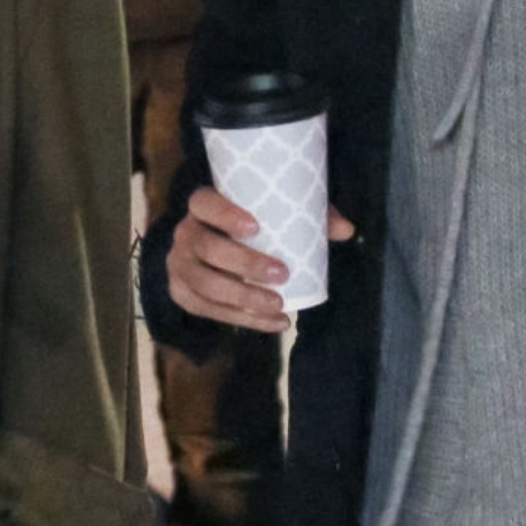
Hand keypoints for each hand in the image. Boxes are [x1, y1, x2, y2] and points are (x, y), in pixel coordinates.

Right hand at [167, 184, 354, 332]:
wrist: (211, 248)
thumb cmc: (250, 225)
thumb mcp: (276, 214)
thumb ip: (310, 216)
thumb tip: (346, 230)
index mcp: (203, 206)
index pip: (203, 202)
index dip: (224, 214)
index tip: (255, 226)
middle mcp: (184, 234)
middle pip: (205, 247)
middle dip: (243, 263)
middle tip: (282, 274)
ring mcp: (178, 266)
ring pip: (205, 284)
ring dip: (243, 298)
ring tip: (278, 306)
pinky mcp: (181, 294)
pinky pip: (206, 310)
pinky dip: (242, 320)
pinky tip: (271, 323)